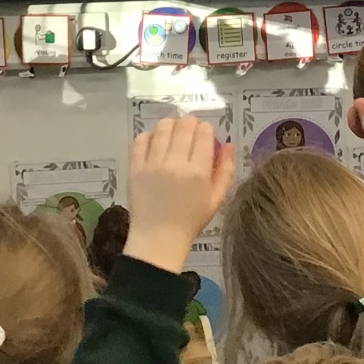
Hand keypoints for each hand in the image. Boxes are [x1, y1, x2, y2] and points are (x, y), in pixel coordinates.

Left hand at [123, 116, 232, 273]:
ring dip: (171, 126)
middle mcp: (175, 164)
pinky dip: (150, 136)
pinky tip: (155, 144)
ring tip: (173, 135)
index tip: (205, 135)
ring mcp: (152, 164)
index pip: (204, 133)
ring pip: (163, 128)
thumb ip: (225, 170)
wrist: (158, 239)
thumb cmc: (190, 221)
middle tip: (190, 132)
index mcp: (198, 172)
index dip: (206, 129)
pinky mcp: (135, 168)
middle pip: (184, 125)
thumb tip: (228, 144)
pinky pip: (141, 140)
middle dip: (190, 124)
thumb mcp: (216, 199)